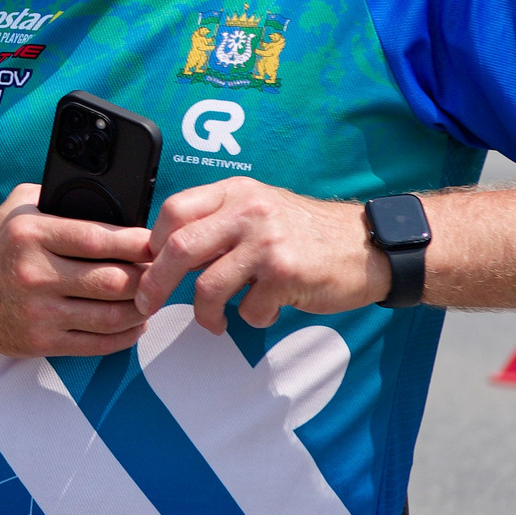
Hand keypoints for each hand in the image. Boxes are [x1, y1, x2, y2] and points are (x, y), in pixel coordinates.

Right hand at [0, 181, 154, 360]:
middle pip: (112, 281)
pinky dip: (125, 335)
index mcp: (30, 235)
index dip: (136, 242)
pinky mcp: (41, 341)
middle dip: (146, 277)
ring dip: (141, 308)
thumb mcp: (17, 208)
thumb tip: (109, 197)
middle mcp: (33, 274)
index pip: (97, 239)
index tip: (156, 242)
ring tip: (153, 297)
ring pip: (110, 315)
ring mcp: (37, 312)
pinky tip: (135, 323)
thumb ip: (58, 198)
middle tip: (161, 271)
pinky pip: (97, 343)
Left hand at [137, 179, 388, 331]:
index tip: (149, 266)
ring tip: (215, 321)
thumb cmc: (307, 233)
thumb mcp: (260, 209)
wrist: (367, 247)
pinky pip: (247, 308)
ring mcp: (267, 242)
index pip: (174, 211)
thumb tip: (167, 251)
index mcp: (236, 192)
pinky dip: (250, 317)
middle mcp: (248, 211)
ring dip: (204, 313)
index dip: (153, 243)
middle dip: (155, 283)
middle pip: (179, 248)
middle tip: (148, 303)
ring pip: (207, 286)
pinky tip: (265, 309)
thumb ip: (219, 222)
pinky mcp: (286, 274)